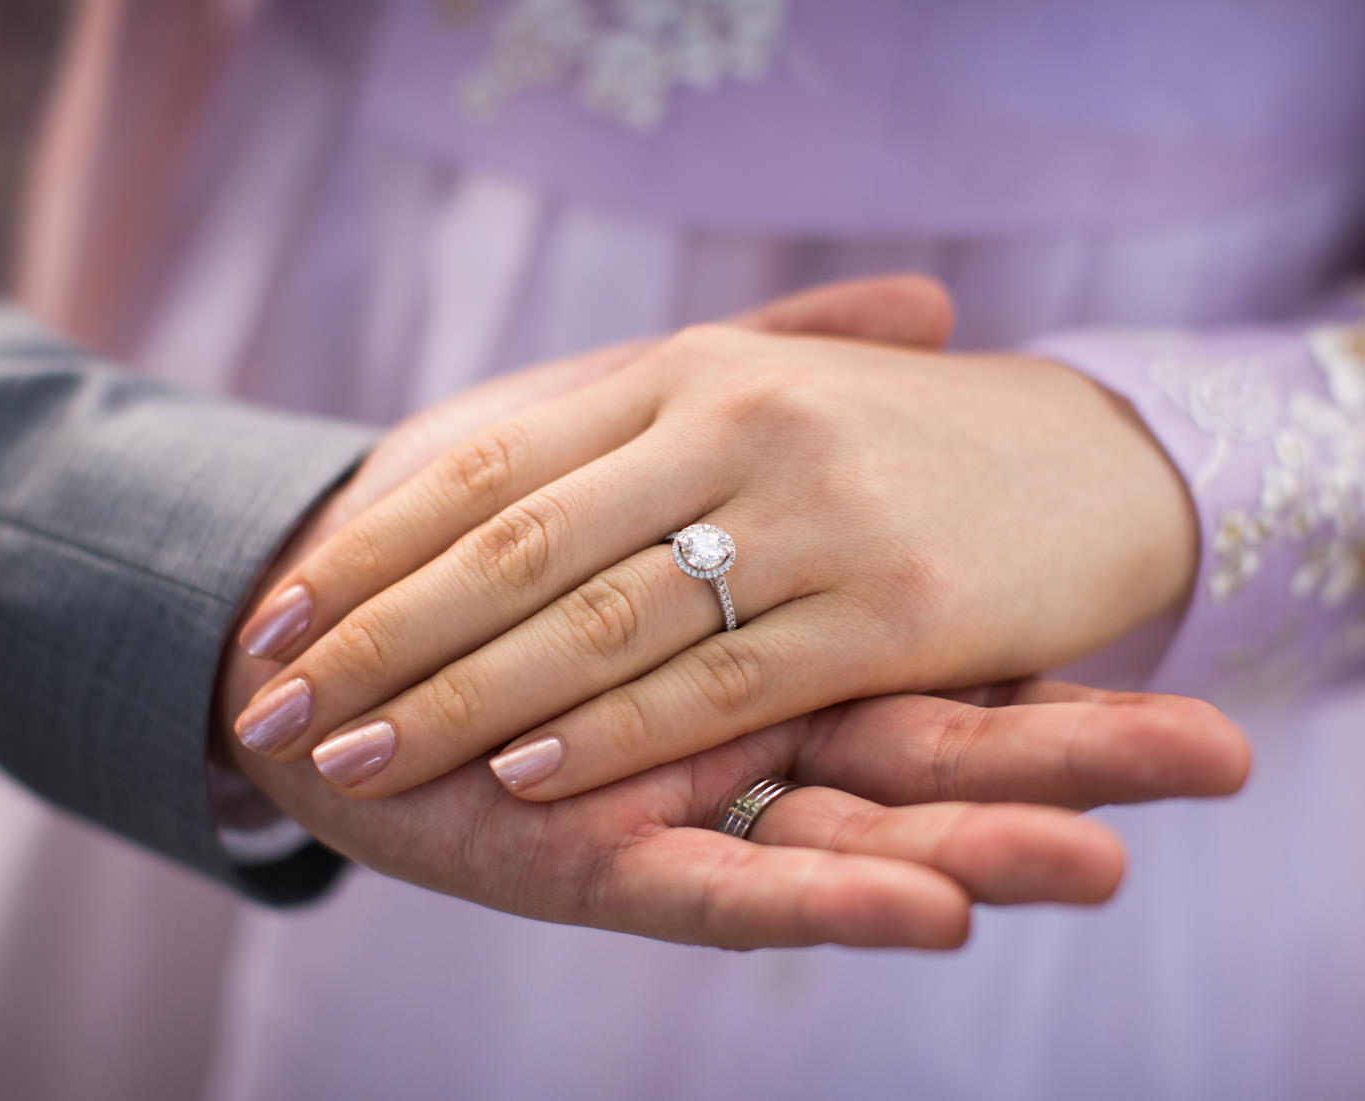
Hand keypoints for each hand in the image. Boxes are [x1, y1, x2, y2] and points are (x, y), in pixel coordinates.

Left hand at [213, 277, 1245, 948]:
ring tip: (353, 752)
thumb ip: (631, 418)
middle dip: (381, 634)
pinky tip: (525, 768)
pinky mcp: (894, 608)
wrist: (1095, 456)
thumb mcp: (760, 385)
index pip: (495, 463)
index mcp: (694, 367)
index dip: (379, 542)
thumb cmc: (893, 434)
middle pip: (518, 544)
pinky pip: (721, 681)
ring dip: (460, 697)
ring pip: (600, 620)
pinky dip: (614, 728)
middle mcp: (742, 423)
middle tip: (269, 700)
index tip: (279, 605)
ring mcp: (818, 512)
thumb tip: (456, 468)